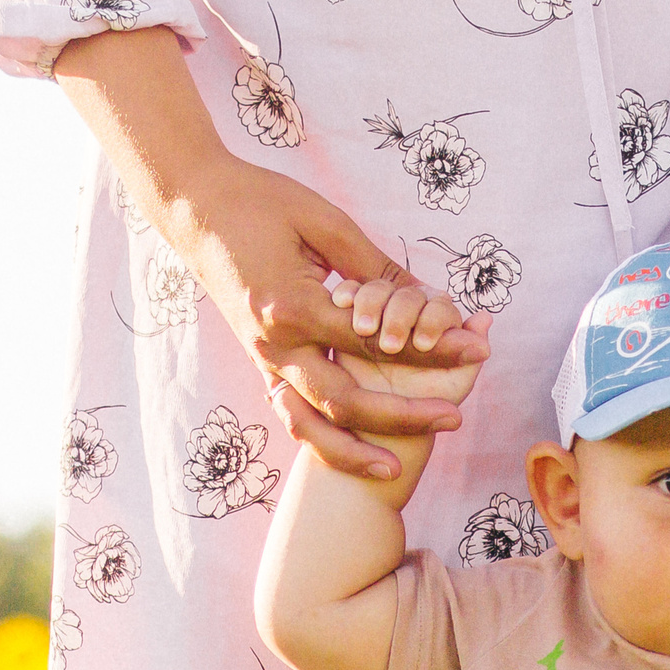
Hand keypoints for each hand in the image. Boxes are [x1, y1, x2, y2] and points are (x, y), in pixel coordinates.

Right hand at [159, 157, 486, 478]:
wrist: (193, 206)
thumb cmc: (260, 201)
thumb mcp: (325, 222)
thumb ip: (375, 267)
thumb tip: (428, 296)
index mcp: (294, 305)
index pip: (378, 341)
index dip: (433, 349)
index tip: (476, 350)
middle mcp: (275, 343)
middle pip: (347, 400)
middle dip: (404, 416)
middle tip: (456, 418)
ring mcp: (263, 357)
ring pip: (311, 422)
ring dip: (354, 449)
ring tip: (395, 468)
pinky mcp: (258, 360)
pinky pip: (290, 412)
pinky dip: (319, 437)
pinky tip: (351, 451)